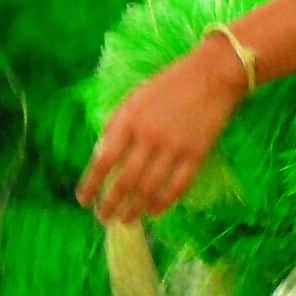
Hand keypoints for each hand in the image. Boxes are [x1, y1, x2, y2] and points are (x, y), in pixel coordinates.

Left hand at [78, 39, 248, 222]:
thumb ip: (115, 125)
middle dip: (110, 203)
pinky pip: (177, 187)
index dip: (91, 184)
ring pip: (149, 189)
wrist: (212, 75)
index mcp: (129, 120)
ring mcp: (174, 148)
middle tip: (103, 218)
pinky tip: (153, 212)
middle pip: (124, 181)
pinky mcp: (197, 155)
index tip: (83, 200)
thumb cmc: (169, 85)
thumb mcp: (133, 98)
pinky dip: (163, 203)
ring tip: (124, 220)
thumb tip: (100, 154)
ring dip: (134, 209)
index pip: (102, 160)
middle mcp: (148, 137)